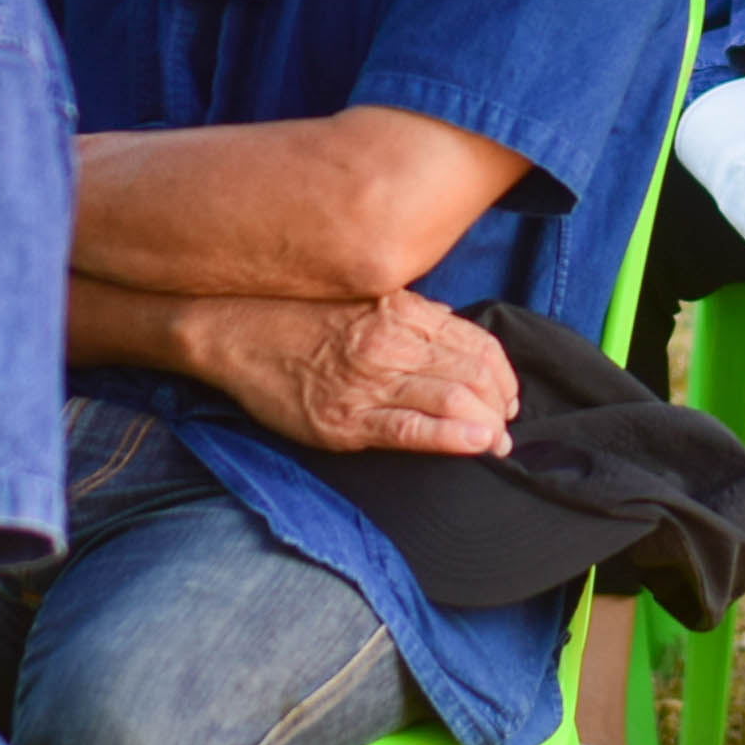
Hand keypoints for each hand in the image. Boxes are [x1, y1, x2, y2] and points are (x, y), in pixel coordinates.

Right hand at [196, 289, 518, 455]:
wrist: (235, 330)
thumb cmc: (300, 317)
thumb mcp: (365, 300)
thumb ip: (412, 314)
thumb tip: (454, 327)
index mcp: (402, 312)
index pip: (478, 344)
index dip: (504, 374)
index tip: (508, 395)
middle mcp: (392, 343)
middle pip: (474, 374)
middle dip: (501, 405)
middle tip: (508, 427)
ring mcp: (368, 381)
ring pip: (453, 399)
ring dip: (487, 424)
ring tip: (497, 443)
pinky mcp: (345, 419)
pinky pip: (410, 428)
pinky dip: (451, 437)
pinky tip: (476, 444)